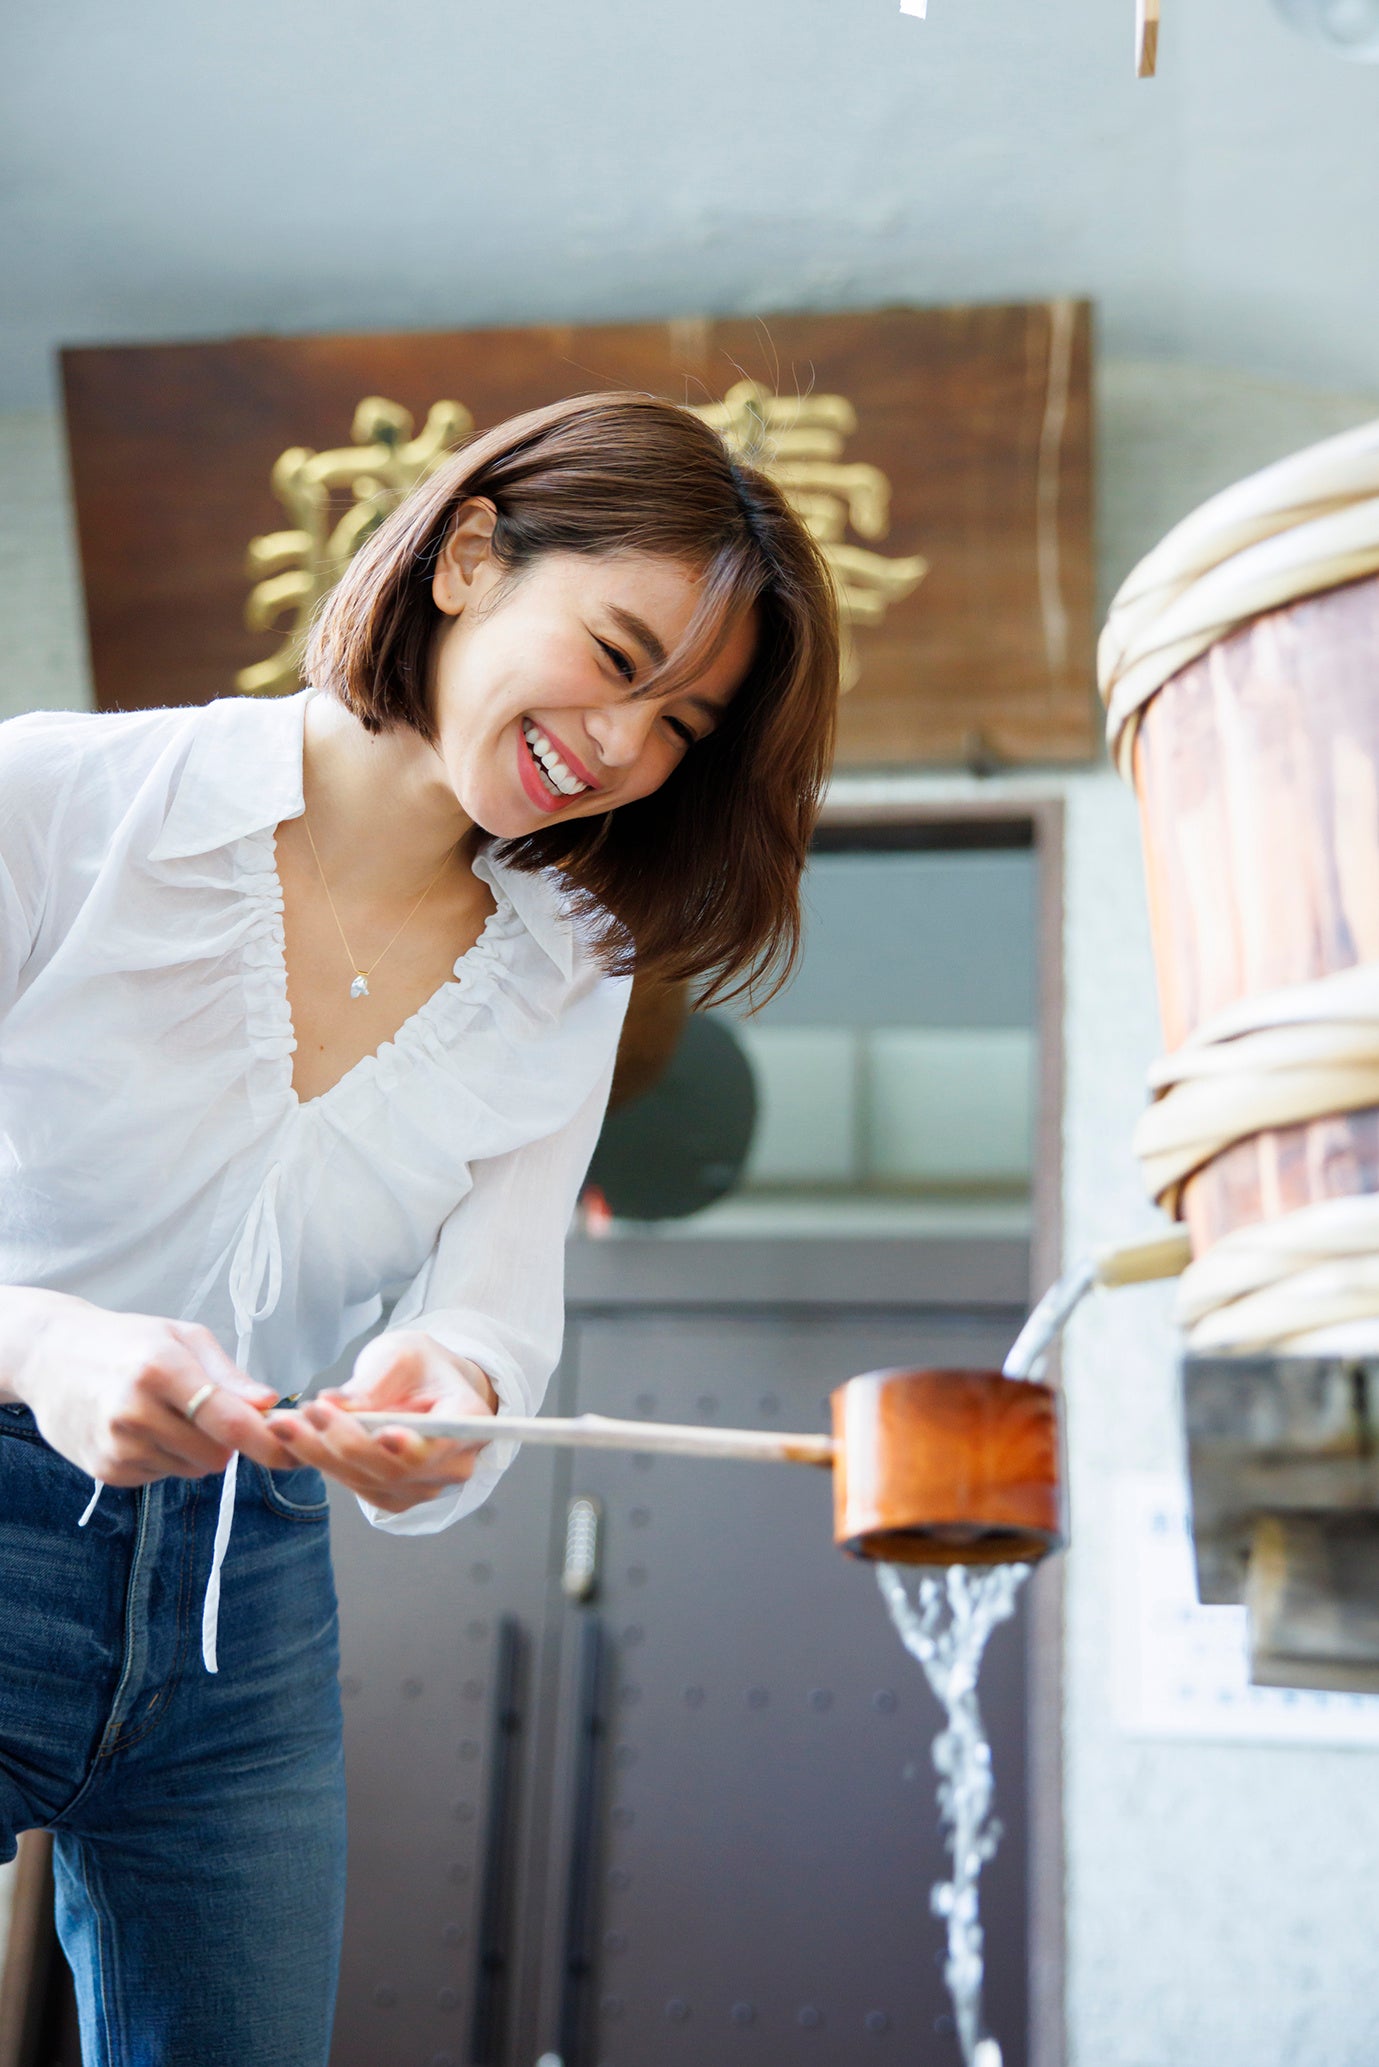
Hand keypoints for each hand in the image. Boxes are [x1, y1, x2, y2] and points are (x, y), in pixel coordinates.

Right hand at [9, 1289, 283, 1484]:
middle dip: (228, 1442)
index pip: (229, 1422)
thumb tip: (270, 1403)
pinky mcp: (106, 1471)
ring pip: (192, 1470)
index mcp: (161, 1370)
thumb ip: (228, 1374)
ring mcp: (117, 1446)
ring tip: (169, 1414)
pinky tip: (145, 1429)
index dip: (267, 1443)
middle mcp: (135, 1412)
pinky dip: (166, 1458)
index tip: (294, 1453)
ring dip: (196, 1450)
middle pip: (216, 1456)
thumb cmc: (127, 1340)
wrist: (51, 1358)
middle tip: (213, 1413)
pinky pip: (163, 1477)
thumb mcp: (182, 1337)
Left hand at [270, 1329, 498, 1514]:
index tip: (383, 1433)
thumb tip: (334, 1404)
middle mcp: (452, 1465)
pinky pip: (354, 1484)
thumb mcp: (401, 1355)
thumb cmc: (420, 1366)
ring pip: (366, 1479)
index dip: (412, 1446)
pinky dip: (322, 1462)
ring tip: (285, 1424)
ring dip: (321, 1453)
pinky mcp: (392, 1495)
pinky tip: (296, 1439)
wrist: (424, 1387)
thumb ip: (372, 1383)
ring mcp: (422, 1487)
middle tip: (306, 1412)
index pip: (442, 1444)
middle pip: (395, 1467)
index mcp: (469, 1423)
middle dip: (345, 1441)